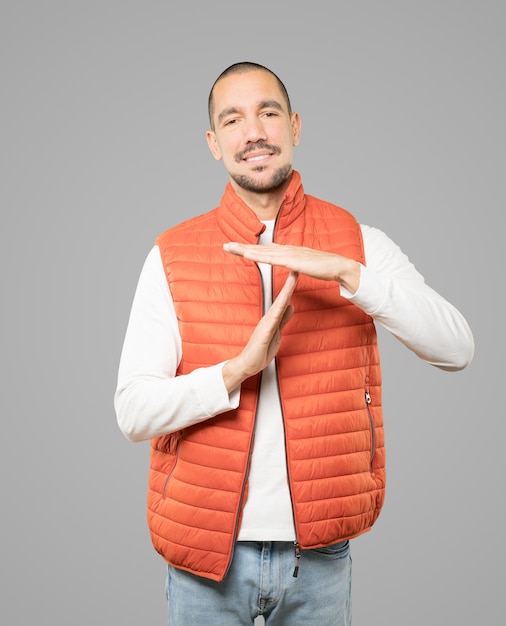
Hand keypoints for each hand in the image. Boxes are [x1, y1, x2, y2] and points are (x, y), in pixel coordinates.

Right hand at [222, 271, 297, 391]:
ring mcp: (266, 324)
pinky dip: (280, 309)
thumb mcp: (276, 333)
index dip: (291, 287)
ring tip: (293, 279)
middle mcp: (268, 318)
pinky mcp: (264, 333)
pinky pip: (274, 319)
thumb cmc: (259, 351)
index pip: (284, 300)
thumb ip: (283, 319)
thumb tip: (291, 306)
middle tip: (296, 267)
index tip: (297, 273)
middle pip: (282, 298)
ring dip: (286, 292)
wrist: (246, 365)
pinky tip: (285, 303)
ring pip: (278, 305)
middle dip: (290, 283)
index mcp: (272, 318)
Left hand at [223, 241, 359, 292]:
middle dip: (241, 247)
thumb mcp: (304, 265)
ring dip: (245, 250)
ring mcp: (289, 254)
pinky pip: (272, 259)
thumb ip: (293, 263)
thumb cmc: (323, 267)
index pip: (265, 249)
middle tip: (225, 246)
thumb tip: (287, 262)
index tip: (236, 248)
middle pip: (259, 248)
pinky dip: (259, 256)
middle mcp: (286, 249)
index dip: (250, 248)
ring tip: (230, 248)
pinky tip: (248, 255)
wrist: (337, 266)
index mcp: (288, 251)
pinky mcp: (292, 261)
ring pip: (262, 251)